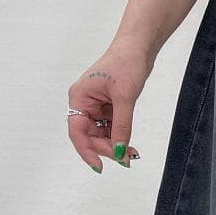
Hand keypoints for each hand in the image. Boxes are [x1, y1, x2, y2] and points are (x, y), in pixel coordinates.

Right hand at [67, 42, 151, 172]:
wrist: (138, 48)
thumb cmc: (126, 64)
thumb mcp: (125, 98)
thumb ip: (121, 126)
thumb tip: (120, 151)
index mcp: (79, 98)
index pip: (77, 131)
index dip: (87, 151)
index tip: (99, 166)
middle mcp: (83, 103)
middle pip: (88, 135)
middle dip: (106, 148)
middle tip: (125, 159)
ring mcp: (95, 105)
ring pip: (100, 134)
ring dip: (113, 145)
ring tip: (131, 153)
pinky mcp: (107, 106)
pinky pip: (109, 127)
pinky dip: (118, 136)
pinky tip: (129, 144)